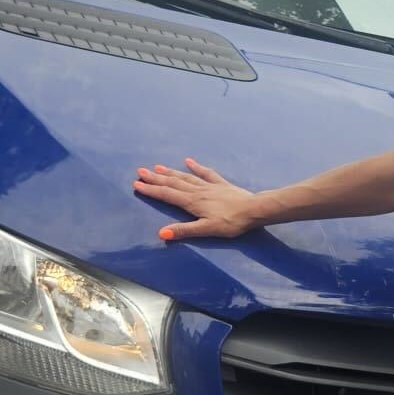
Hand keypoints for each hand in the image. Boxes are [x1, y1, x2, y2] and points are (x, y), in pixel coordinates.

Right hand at [134, 159, 261, 241]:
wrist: (254, 209)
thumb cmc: (231, 222)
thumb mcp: (206, 229)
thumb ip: (184, 230)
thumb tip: (162, 233)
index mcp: (192, 202)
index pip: (167, 195)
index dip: (151, 190)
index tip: (137, 184)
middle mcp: (198, 191)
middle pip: (173, 183)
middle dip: (156, 178)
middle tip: (140, 171)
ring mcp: (209, 185)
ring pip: (185, 177)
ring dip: (170, 172)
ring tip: (157, 167)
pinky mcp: (221, 184)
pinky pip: (206, 173)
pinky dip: (196, 167)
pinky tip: (189, 161)